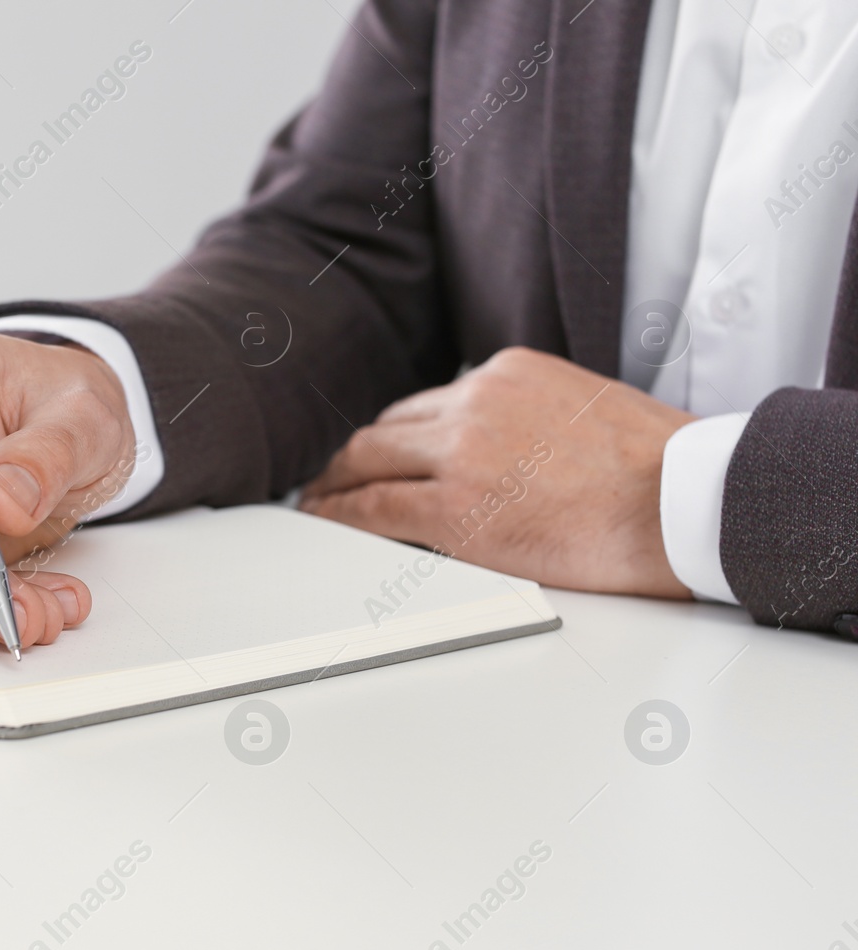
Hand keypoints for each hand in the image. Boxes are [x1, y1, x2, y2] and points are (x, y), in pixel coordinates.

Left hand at [298, 347, 696, 597]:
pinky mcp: (453, 508)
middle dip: (353, 457)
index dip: (394, 435)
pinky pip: (373, 510)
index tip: (378, 451)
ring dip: (337, 485)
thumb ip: (528, 418)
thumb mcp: (584, 409)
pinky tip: (326, 524)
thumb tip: (501, 452)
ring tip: (319, 504)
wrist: (682, 500)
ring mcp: (460, 453)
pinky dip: (340, 516)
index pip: (427, 404)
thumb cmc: (656, 470)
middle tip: (331, 479)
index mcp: (507, 374)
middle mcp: (475, 402)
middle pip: (386, 429)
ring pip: (368, 463)